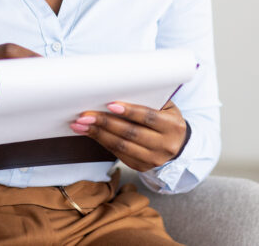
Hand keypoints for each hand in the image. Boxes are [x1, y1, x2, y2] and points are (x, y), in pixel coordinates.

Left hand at [70, 100, 187, 171]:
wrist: (177, 144)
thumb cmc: (166, 119)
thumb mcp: (165, 107)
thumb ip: (147, 100)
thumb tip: (117, 92)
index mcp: (173, 126)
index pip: (149, 118)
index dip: (129, 111)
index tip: (110, 105)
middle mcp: (165, 145)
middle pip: (131, 133)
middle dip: (106, 123)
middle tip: (86, 115)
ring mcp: (153, 159)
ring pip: (122, 146)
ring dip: (98, 134)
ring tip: (81, 124)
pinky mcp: (141, 166)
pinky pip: (118, 154)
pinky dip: (102, 141)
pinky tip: (90, 132)